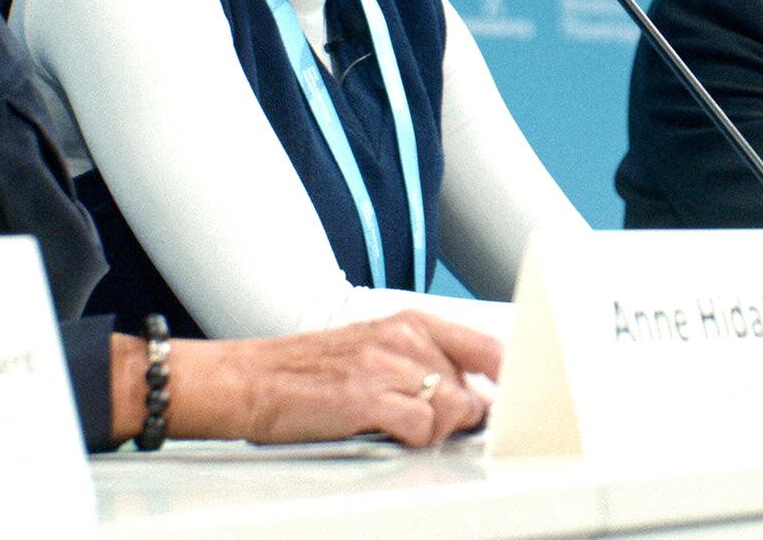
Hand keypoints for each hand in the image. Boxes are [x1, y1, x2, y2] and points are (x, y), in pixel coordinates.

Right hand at [229, 311, 502, 446]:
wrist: (249, 380)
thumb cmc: (310, 370)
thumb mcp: (375, 348)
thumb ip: (424, 363)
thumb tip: (474, 398)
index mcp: (410, 323)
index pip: (486, 348)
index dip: (508, 380)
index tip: (513, 402)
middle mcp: (402, 339)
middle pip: (470, 388)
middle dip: (458, 416)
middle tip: (427, 424)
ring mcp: (384, 366)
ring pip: (451, 408)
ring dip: (434, 430)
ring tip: (402, 429)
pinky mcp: (366, 398)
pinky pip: (421, 427)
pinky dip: (414, 439)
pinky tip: (388, 435)